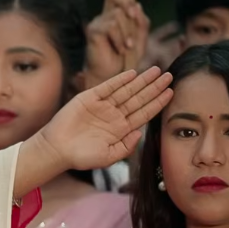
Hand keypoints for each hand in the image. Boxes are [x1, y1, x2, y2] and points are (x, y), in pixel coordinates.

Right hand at [14, 67, 171, 196]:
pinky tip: (132, 74)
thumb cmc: (82, 157)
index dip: (158, 102)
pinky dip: (119, 80)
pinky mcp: (89, 98)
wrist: (57, 150)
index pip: (144, 113)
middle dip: (154, 87)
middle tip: (169, 75)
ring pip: (126, 90)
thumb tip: (140, 132)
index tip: (171, 92)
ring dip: (141, 80)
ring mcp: (102, 105)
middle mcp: (115, 115)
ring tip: (156, 70)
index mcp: (122, 129)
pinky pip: (107, 87)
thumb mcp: (108, 157)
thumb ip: (126, 147)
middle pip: (139, 98)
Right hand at [84, 0, 149, 88]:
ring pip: (117, 14)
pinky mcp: (93, 31)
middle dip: (127, 2)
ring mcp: (97, 22)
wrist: (113, 78)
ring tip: (127, 46)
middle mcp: (105, 16)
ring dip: (127, 32)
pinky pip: (111, 26)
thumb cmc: (126, 60)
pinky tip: (120, 48)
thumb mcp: (141, 39)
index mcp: (117, 15)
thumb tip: (137, 6)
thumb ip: (141, 22)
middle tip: (134, 16)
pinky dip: (120, 38)